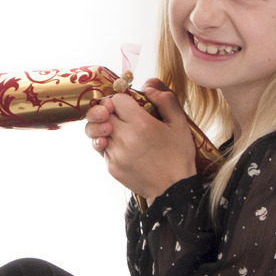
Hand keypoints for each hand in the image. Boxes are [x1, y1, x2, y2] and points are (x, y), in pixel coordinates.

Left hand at [86, 79, 196, 201]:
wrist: (173, 190)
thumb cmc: (178, 156)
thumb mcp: (179, 124)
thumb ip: (165, 100)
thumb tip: (148, 85)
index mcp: (141, 124)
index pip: (116, 100)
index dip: (121, 99)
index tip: (129, 104)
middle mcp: (124, 138)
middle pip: (101, 113)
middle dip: (108, 110)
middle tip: (119, 114)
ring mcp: (116, 153)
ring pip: (96, 130)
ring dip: (104, 126)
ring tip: (116, 129)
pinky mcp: (111, 166)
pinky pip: (100, 147)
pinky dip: (107, 143)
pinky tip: (122, 145)